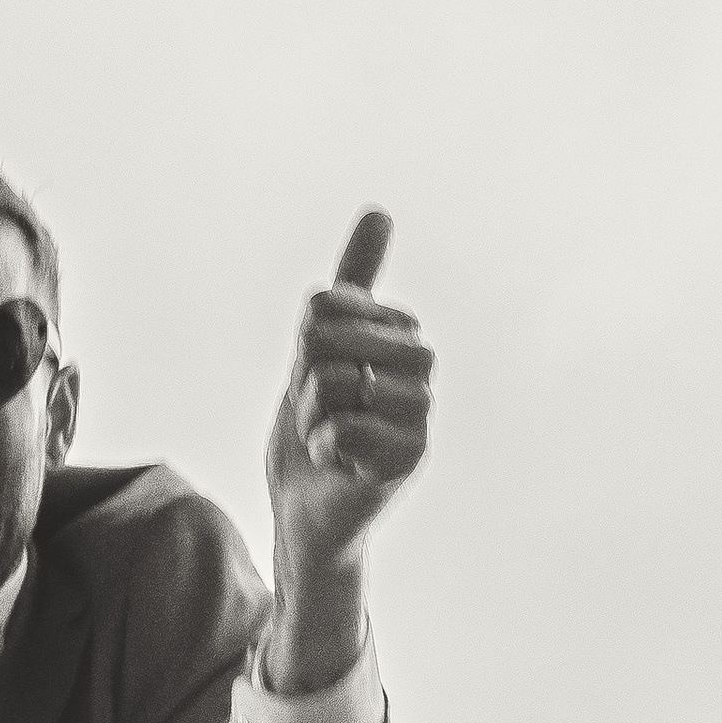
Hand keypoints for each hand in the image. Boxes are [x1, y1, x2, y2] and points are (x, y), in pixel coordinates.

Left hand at [265, 213, 434, 672]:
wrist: (304, 513)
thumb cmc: (314, 433)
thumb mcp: (316, 353)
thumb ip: (348, 289)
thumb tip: (380, 209)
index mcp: (399, 335)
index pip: (324, 307)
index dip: (300, 350)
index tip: (316, 383)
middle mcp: (420, 368)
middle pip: (330, 338)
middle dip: (305, 381)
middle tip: (321, 416)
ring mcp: (420, 412)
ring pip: (338, 383)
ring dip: (314, 417)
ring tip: (331, 439)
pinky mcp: (409, 456)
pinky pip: (345, 428)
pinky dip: (324, 448)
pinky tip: (338, 464)